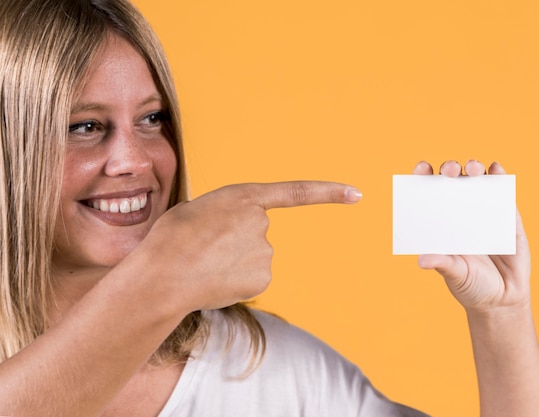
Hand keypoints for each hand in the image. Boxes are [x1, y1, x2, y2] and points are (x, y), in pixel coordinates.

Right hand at [136, 181, 361, 312]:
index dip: (328, 193)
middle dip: (236, 242)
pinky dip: (237, 280)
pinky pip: (254, 277)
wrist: (163, 274)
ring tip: (206, 263)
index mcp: (244, 197)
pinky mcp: (264, 277)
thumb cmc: (171, 239)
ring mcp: (266, 251)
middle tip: (206, 248)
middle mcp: (262, 222)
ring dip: (234, 261)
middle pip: (257, 234)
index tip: (356, 194)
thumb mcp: (197, 210)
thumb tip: (232, 236)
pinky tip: (216, 279)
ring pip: (255, 257)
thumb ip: (226, 215)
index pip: (297, 192)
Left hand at [414, 160, 530, 312]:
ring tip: (473, 167)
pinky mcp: (508, 216)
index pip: (429, 193)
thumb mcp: (455, 274)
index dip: (423, 177)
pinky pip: (503, 192)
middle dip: (450, 169)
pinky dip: (499, 176)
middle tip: (450, 170)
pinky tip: (495, 168)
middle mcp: (460, 211)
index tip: (421, 168)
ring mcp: (485, 211)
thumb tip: (422, 260)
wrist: (503, 300)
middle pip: (453, 181)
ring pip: (477, 181)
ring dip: (474, 168)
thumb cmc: (471, 285)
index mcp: (441, 222)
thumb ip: (442, 264)